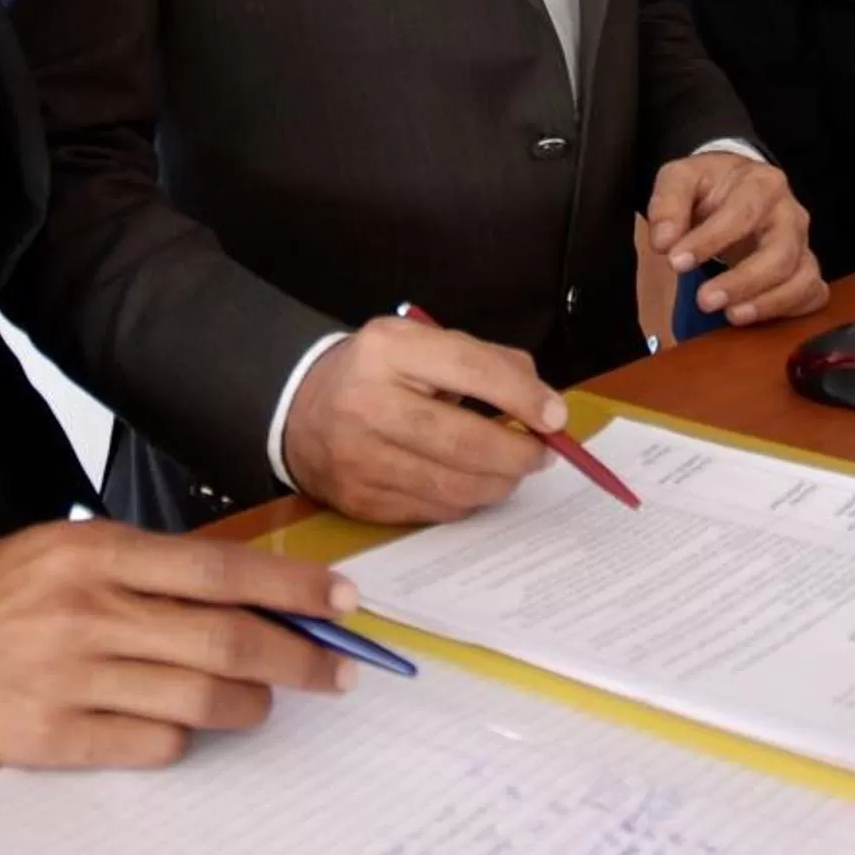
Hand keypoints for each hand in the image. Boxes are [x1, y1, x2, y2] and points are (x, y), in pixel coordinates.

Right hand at [0, 518, 355, 768]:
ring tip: (263, 702)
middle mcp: (91, 612)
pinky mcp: (58, 737)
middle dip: (299, 660)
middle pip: (226, 642)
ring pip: (200, 701)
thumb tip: (247, 593)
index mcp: (99, 553)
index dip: (292, 589)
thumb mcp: (68, 550)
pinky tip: (184, 728)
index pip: (221, 571)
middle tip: (338, 673)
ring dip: (251, 706)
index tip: (343, 601)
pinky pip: (153, 745)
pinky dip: (185, 740)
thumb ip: (149, 568)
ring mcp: (74, 679)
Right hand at [283, 314, 559, 523]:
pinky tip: (473, 484)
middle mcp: (367, 403)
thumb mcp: (420, 343)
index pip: (468, 369)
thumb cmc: (378, 373)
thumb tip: (543, 403)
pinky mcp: (360, 500)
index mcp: (386, 350)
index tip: (555, 416)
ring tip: (511, 470)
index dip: (521, 396)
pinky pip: (433, 511)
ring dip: (498, 482)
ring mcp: (359, 458)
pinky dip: (466, 501)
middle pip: (464, 441)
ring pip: (453, 486)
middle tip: (542, 454)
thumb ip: (484, 361)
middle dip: (517, 453)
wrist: (299, 409)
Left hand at [646, 152, 829, 325]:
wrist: (734, 187)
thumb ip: (668, 205)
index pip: (742, 213)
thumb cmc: (709, 185)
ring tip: (731, 315)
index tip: (676, 262)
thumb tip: (664, 242)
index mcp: (762, 183)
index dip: (710, 240)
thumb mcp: (680, 179)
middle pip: (780, 252)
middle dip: (743, 281)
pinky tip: (755, 318)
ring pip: (802, 277)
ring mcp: (802, 244)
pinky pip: (812, 294)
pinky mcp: (805, 269)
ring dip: (768, 302)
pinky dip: (790, 310)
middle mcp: (790, 215)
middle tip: (704, 300)